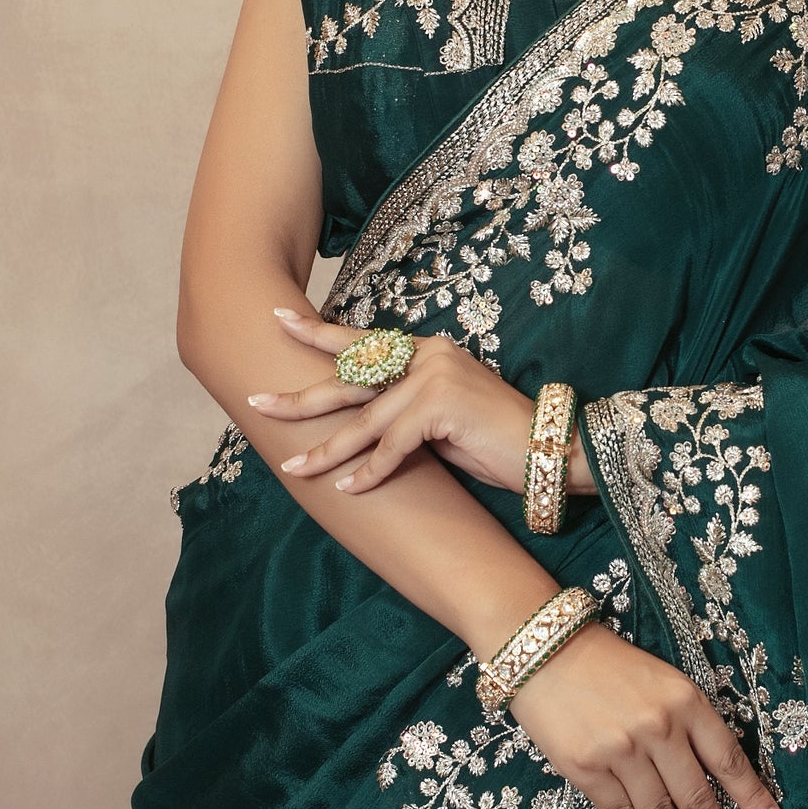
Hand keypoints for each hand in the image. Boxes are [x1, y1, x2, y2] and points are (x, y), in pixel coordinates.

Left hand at [250, 312, 538, 493]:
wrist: (552, 449)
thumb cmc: (496, 440)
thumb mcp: (442, 417)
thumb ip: (405, 409)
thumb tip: (360, 425)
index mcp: (427, 350)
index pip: (363, 343)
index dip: (318, 332)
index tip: (278, 319)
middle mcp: (428, 355)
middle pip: (350, 378)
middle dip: (299, 396)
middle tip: (256, 403)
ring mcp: (434, 377)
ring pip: (365, 421)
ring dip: (327, 450)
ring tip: (294, 468)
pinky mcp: (442, 407)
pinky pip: (393, 446)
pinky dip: (370, 472)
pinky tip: (349, 489)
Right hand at [508, 624, 786, 808]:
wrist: (545, 651)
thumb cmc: (610, 666)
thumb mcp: (664, 682)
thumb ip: (691, 723)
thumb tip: (715, 779)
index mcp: (686, 701)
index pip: (729, 760)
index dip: (754, 798)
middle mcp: (658, 728)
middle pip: (698, 797)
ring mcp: (620, 751)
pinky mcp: (586, 767)